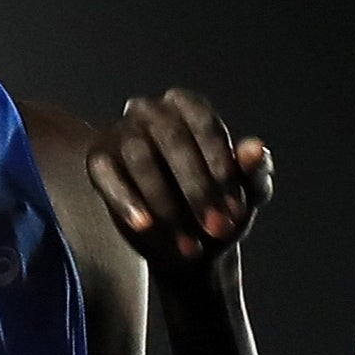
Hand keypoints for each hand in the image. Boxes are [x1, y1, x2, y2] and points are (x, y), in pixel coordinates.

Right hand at [88, 89, 273, 272]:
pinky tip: (145, 227)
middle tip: (218, 230)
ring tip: (190, 247)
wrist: (185, 240)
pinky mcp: (99, 161)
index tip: (237, 212)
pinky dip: (127, 202)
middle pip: (174, 141)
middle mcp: (151, 110)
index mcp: (190, 107)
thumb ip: (255, 171)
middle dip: (199, 191)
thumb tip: (255, 148)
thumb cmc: (218, 206)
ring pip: (142, 160)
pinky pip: (108, 177)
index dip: (223, 171)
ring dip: (168, 206)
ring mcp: (122, 133)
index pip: (206, 127)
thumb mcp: (245, 193)